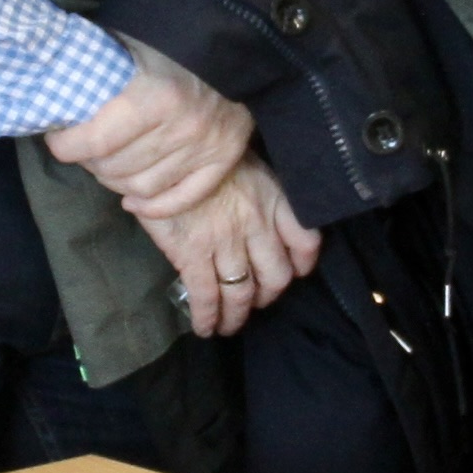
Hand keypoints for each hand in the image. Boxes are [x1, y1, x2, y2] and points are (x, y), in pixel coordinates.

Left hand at [44, 41, 253, 224]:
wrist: (231, 39)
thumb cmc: (171, 38)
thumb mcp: (128, 41)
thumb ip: (96, 68)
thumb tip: (53, 92)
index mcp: (155, 95)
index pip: (96, 142)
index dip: (66, 146)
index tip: (57, 138)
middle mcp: (182, 127)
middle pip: (116, 167)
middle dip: (89, 162)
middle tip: (84, 149)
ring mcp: (205, 147)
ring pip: (142, 187)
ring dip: (116, 181)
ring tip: (107, 165)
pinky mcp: (224, 159)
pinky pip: (182, 199)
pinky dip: (153, 206)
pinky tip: (133, 199)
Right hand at [147, 160, 321, 338]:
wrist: (166, 144)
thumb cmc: (204, 149)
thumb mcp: (245, 160)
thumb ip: (259, 189)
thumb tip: (257, 212)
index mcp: (274, 199)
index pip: (305, 242)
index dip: (302, 264)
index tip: (293, 273)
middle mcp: (257, 225)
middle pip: (276, 277)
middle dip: (267, 296)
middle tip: (255, 301)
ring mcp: (226, 242)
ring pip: (241, 293)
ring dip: (237, 316)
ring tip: (228, 325)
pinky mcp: (193, 254)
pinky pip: (206, 296)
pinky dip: (207, 317)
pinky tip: (204, 328)